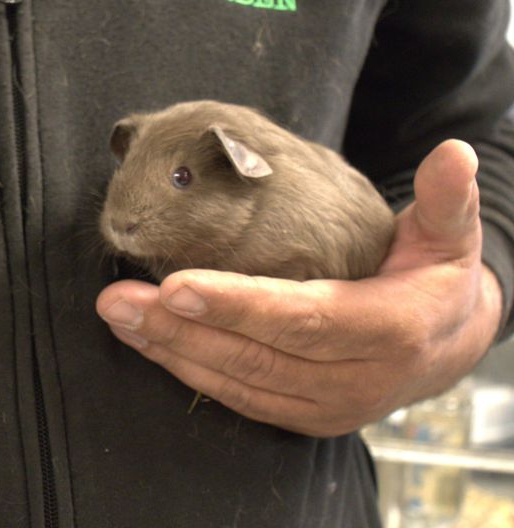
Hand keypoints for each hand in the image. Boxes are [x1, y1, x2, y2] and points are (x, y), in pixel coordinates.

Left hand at [97, 140, 500, 436]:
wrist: (448, 347)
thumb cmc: (436, 280)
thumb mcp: (451, 236)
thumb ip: (446, 199)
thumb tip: (453, 152)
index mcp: (388, 330)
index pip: (301, 319)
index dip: (237, 305)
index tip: (175, 284)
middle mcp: (353, 381)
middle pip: (252, 355)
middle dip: (178, 327)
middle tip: (117, 299)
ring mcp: (325, 407)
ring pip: (235, 382)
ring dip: (169, 349)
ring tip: (118, 315)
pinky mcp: (303, 417)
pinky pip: (237, 398)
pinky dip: (188, 370)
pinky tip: (148, 341)